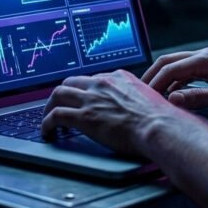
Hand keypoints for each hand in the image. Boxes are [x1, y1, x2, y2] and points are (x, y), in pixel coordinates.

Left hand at [41, 69, 183, 156]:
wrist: (158, 126)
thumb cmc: (159, 118)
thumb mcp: (148, 97)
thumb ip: (137, 97)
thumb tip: (140, 107)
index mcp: (119, 77)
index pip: (94, 79)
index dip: (85, 90)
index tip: (83, 99)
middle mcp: (102, 84)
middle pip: (72, 81)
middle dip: (63, 93)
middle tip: (60, 105)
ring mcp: (91, 99)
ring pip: (59, 94)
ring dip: (49, 105)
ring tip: (48, 117)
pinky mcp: (83, 117)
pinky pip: (56, 115)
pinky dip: (47, 122)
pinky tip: (47, 130)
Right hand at [142, 46, 207, 112]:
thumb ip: (199, 98)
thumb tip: (173, 100)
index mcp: (206, 59)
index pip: (171, 69)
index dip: (155, 83)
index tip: (144, 97)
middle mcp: (204, 56)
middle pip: (169, 62)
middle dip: (153, 77)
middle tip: (141, 93)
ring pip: (177, 67)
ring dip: (164, 80)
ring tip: (154, 96)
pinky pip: (187, 73)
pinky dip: (176, 83)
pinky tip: (174, 96)